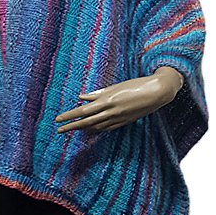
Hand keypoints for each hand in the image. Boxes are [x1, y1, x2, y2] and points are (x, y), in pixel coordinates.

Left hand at [54, 68, 181, 133]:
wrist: (157, 92)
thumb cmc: (136, 84)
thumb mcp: (115, 86)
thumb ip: (98, 93)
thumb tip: (81, 97)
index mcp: (107, 100)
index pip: (83, 111)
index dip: (69, 116)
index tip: (58, 120)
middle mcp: (111, 111)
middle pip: (86, 121)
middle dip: (72, 126)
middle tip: (59, 130)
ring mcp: (118, 118)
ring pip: (96, 126)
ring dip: (83, 128)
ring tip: (72, 129)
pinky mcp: (124, 121)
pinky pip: (107, 128)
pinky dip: (96, 129)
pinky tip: (91, 129)